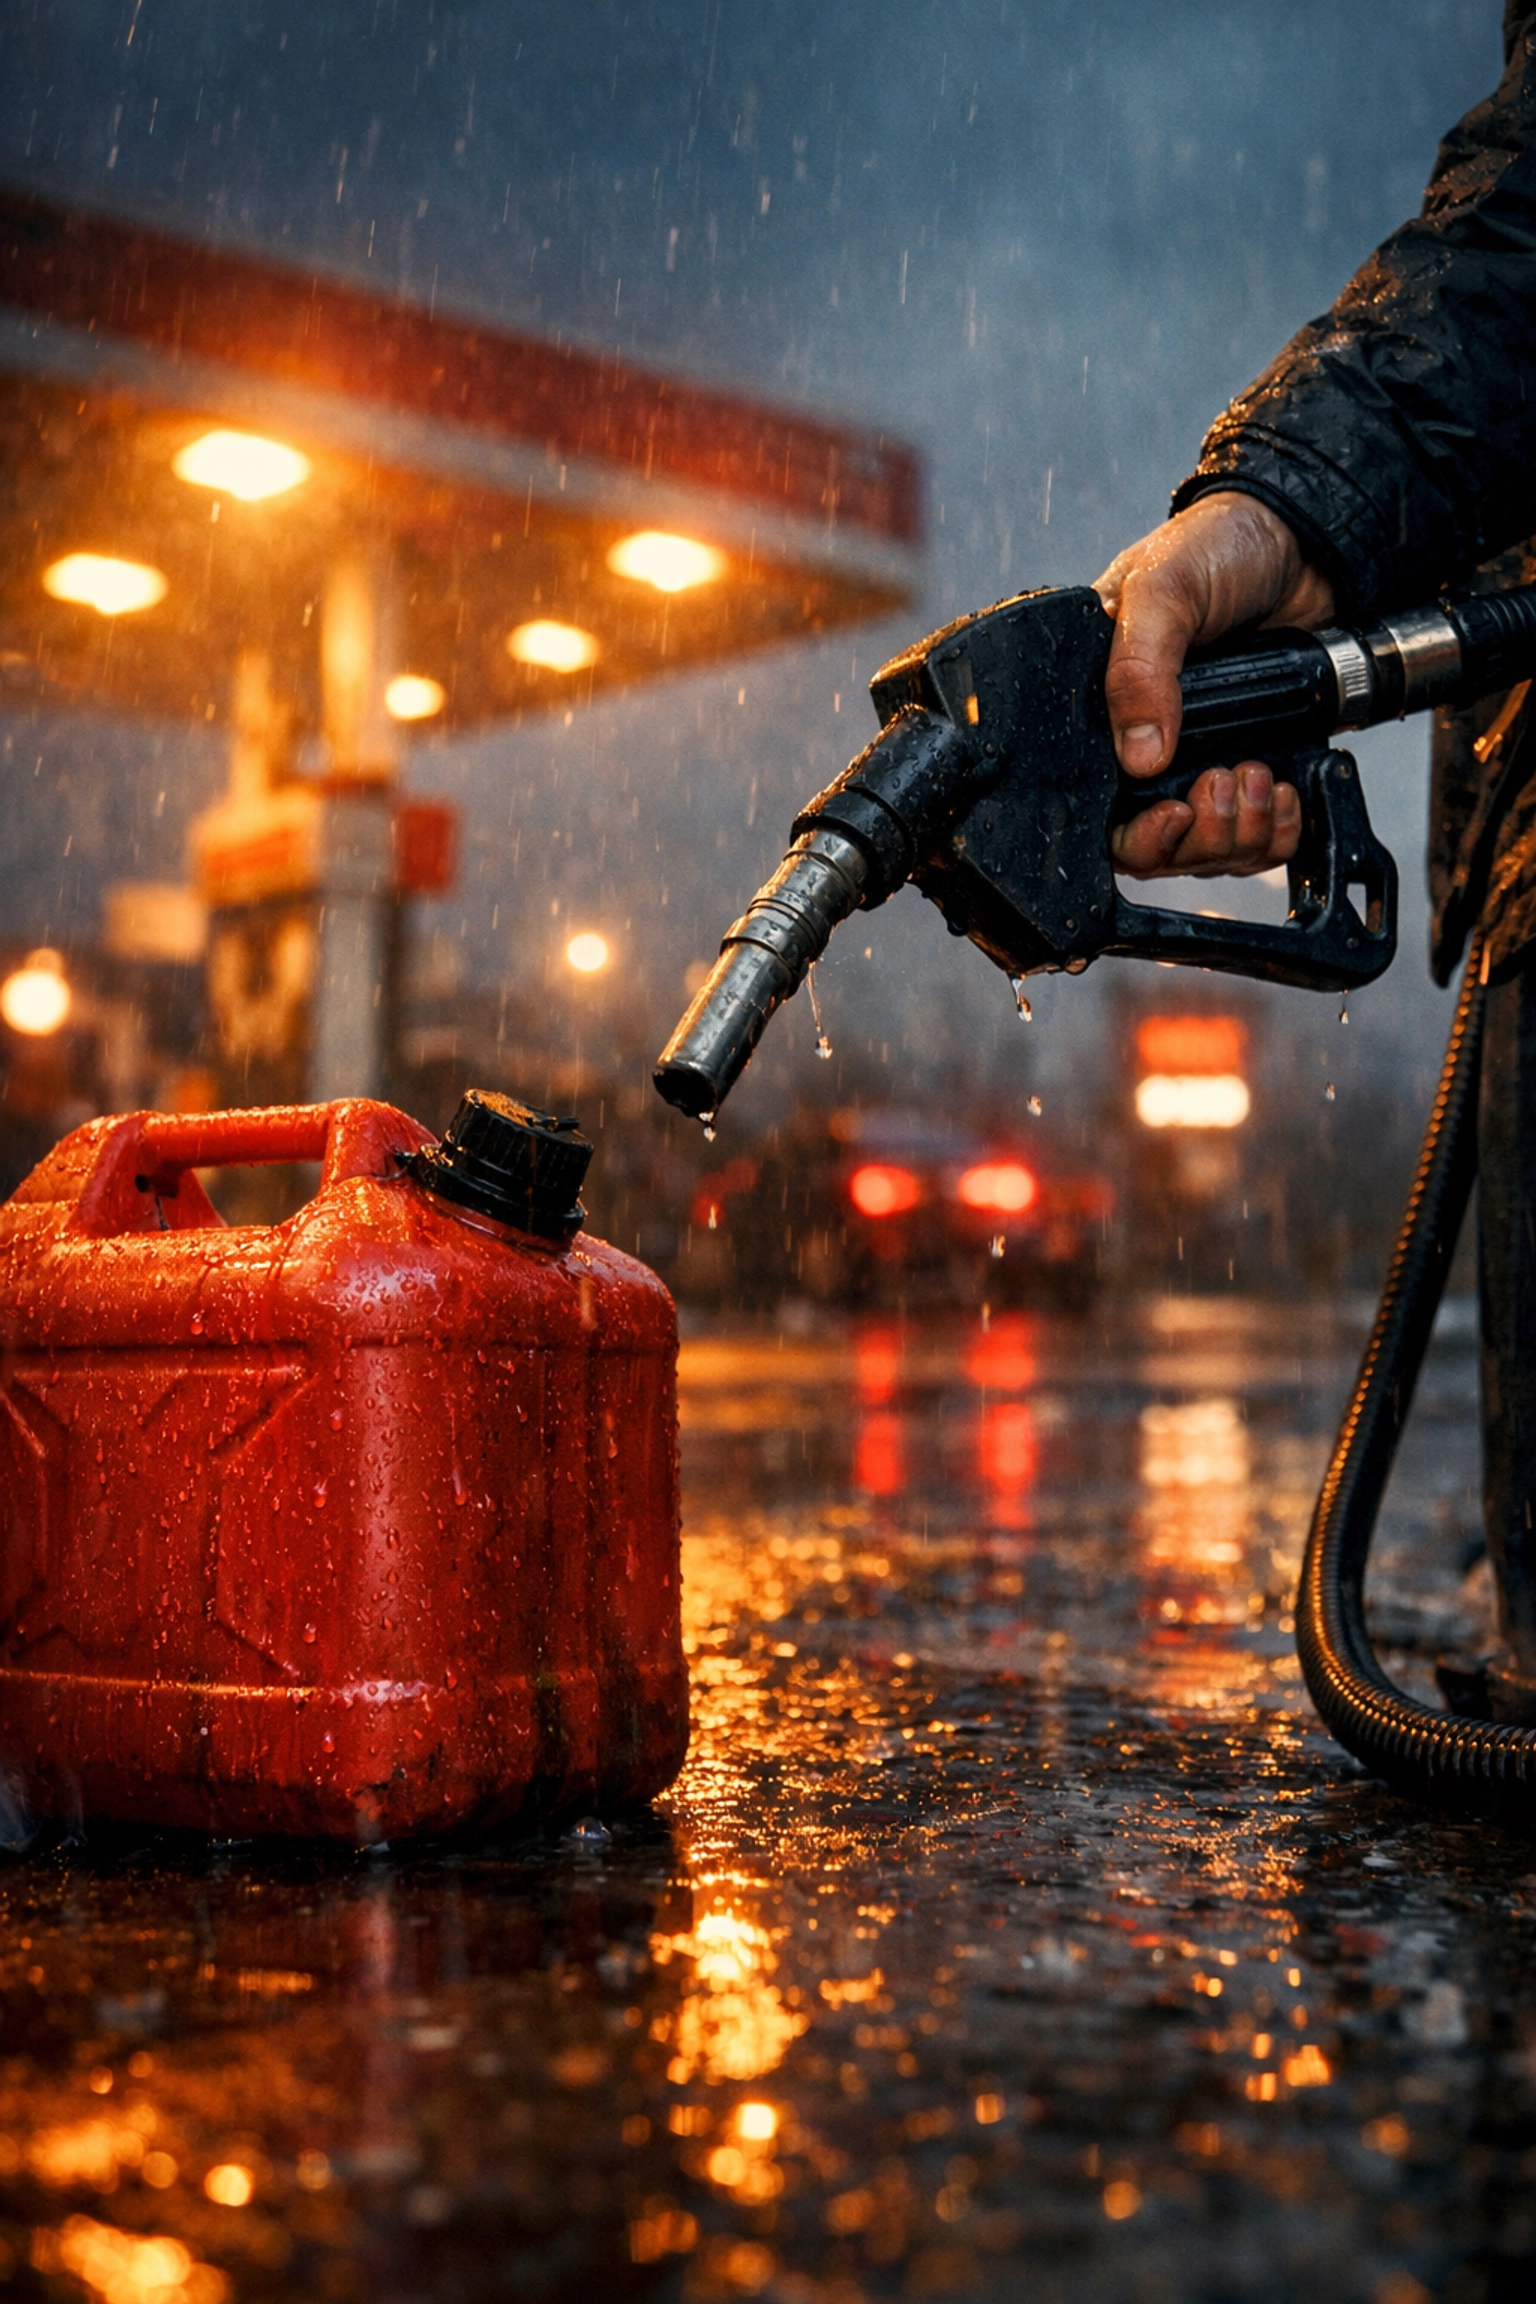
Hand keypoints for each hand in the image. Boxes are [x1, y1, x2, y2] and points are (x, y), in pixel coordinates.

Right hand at [1094, 491, 1335, 877]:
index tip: (1174, 813)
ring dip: (1240, 833)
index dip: (1136, 834)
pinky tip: (1283, 791)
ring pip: (1209, 850)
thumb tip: (1139, 754)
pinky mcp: (1254, 761)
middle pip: (1158, 848)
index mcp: (1103, 709)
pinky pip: (1259, 836)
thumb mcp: (1162, 592)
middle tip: (1225, 784)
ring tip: (1258, 776)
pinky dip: (1278, 829)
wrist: (1307, 540)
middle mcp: (1148, 746)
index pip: (1098, 809)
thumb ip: (1138, 668)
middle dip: (1198, 837)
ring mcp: (1202, 759)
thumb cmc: (1218, 546)